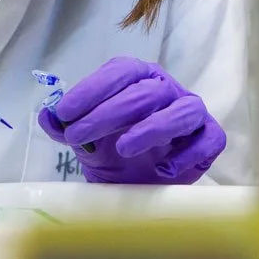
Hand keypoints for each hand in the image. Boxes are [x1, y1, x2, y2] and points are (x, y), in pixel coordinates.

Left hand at [38, 57, 226, 184]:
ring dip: (151, 128)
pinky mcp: (210, 139)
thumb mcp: (85, 142)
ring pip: (183, 110)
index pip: (121, 71)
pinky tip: (163, 169)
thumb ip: (66, 127)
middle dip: (108, 113)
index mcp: (138, 79)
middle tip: (78, 136)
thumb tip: (48, 115)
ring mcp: (192, 113)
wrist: (141, 187)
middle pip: (147, 91)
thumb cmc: (115, 156)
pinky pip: (210, 139)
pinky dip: (188, 153)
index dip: (92, 89)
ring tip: (123, 149)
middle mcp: (167, 90)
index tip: (64, 113)